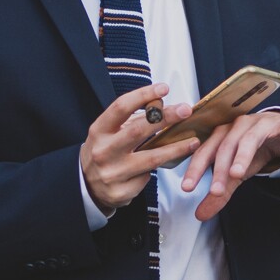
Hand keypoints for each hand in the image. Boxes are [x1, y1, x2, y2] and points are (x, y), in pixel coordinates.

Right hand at [80, 84, 198, 209]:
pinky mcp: (121, 192)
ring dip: (176, 149)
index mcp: (99, 131)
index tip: (163, 88)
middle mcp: (103, 151)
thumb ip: (132, 119)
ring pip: (151, 159)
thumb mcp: (109, 132)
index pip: (121, 107)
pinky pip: (146, 178)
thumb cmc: (104, 151)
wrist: (86, 186)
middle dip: (165, 118)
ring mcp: (112, 173)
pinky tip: (161, 167)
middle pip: (138, 131)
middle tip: (186, 110)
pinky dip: (155, 171)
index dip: (143, 95)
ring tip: (194, 141)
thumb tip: (162, 104)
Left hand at [179, 110, 279, 220]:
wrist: (277, 134)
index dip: (195, 169)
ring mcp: (260, 124)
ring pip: (249, 139)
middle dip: (219, 170)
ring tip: (238, 173)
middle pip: (225, 147)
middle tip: (215, 191)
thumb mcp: (235, 174)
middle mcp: (237, 126)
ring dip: (242, 156)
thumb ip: (219, 192)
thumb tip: (200, 215)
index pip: (205, 152)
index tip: (188, 188)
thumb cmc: (252, 151)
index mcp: (221, 136)